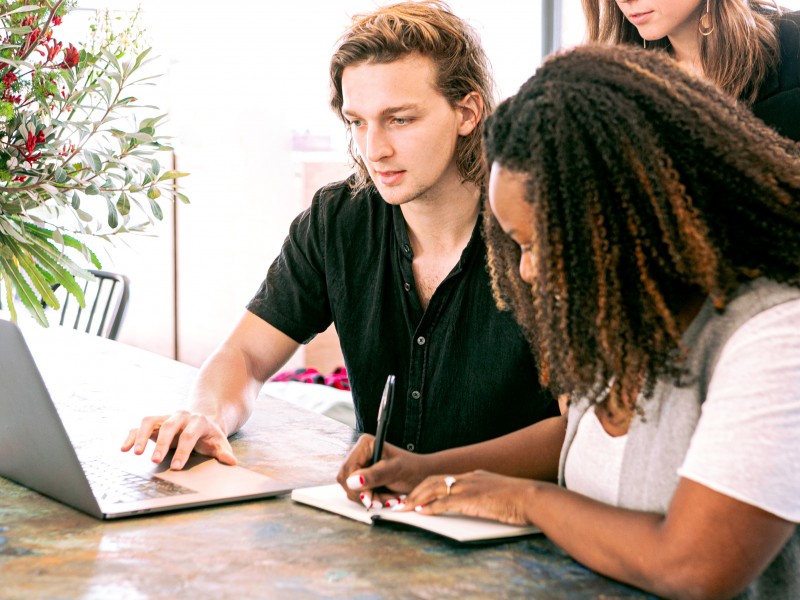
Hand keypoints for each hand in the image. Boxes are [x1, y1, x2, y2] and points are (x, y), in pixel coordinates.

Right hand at [121, 410, 236, 469]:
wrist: (202, 420)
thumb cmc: (210, 435)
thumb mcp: (219, 442)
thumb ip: (224, 452)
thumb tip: (232, 462)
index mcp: (198, 421)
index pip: (189, 435)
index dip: (183, 451)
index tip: (176, 467)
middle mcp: (180, 416)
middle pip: (169, 427)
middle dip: (162, 444)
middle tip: (155, 460)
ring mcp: (166, 417)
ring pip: (151, 421)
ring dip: (142, 436)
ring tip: (135, 453)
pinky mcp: (155, 422)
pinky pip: (140, 426)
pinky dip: (132, 436)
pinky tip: (124, 448)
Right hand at [336, 434, 431, 508]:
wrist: (422, 476)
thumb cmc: (412, 469)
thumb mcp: (395, 471)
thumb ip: (374, 475)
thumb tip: (353, 481)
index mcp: (365, 444)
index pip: (348, 468)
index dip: (355, 485)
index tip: (369, 498)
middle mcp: (359, 454)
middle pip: (346, 480)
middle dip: (364, 494)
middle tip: (381, 502)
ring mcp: (359, 466)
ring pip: (351, 489)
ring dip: (370, 499)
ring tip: (389, 499)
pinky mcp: (362, 478)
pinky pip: (358, 494)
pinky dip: (371, 500)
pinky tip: (385, 498)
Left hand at [402, 470, 535, 526]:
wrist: (533, 498)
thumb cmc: (521, 500)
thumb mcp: (498, 494)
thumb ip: (484, 497)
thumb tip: (477, 506)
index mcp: (475, 476)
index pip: (444, 478)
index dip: (427, 487)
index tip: (416, 495)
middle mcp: (469, 478)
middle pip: (434, 480)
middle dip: (416, 491)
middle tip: (403, 502)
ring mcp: (470, 487)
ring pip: (435, 489)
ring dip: (417, 499)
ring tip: (405, 508)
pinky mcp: (472, 499)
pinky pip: (445, 502)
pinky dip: (431, 507)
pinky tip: (422, 513)